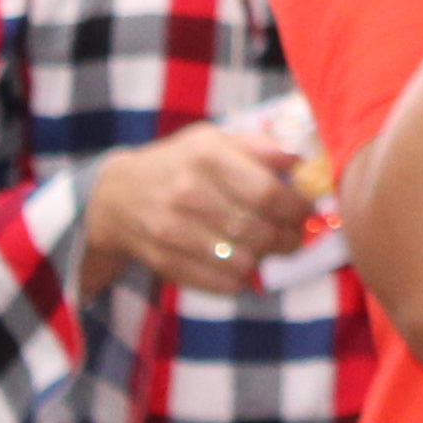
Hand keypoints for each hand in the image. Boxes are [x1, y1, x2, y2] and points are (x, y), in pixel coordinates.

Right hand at [82, 122, 321, 296]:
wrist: (116, 197)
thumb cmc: (178, 163)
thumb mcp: (213, 140)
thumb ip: (259, 147)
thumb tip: (299, 160)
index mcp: (206, 156)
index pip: (267, 193)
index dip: (296, 208)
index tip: (306, 211)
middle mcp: (188, 194)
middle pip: (259, 231)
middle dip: (289, 237)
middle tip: (295, 234)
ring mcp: (173, 232)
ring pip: (244, 262)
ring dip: (265, 258)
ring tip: (267, 246)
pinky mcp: (165, 263)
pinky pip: (221, 282)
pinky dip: (240, 277)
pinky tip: (240, 260)